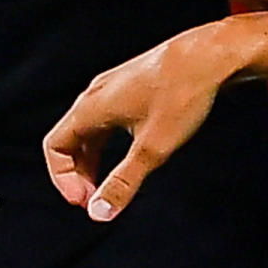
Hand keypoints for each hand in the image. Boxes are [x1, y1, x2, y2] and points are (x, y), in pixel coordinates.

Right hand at [42, 24, 248, 222]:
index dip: (63, 179)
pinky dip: (110, 143)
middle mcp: (96, 94)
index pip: (55, 147)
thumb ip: (123, 182)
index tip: (83, 201)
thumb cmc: (182, 93)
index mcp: (91, 107)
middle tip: (96, 200)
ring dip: (94, 160)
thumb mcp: (152, 148)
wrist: (212, 54)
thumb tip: (101, 212)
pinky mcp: (133, 86)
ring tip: (110, 184)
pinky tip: (130, 155)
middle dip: (79, 174)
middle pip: (71, 140)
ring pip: (90, 129)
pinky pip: (108, 119)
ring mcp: (114, 88)